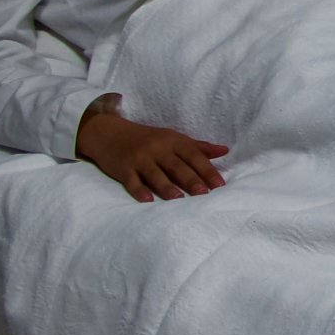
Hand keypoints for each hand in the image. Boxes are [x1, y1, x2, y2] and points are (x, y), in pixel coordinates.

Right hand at [76, 104, 228, 202]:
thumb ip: (198, 147)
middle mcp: (157, 148)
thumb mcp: (173, 139)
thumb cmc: (148, 139)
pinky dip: (139, 190)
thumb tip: (225, 151)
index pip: (193, 155)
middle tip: (204, 194)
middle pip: (176, 166)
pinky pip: (131, 181)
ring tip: (178, 199)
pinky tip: (147, 200)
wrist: (110, 133)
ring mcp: (139, 158)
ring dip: (166, 186)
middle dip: (191, 180)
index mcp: (173, 141)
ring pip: (155, 174)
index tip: (220, 184)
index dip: (207, 169)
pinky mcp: (122, 168)